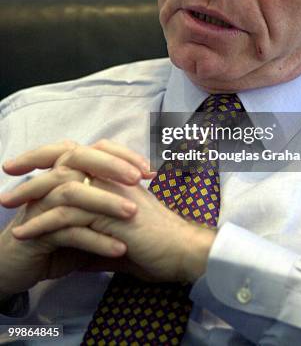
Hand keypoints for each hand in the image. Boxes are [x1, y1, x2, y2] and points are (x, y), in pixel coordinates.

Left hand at [4, 142, 215, 283]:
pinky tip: (23, 233)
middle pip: (66, 157)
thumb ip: (94, 230)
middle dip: (33, 161)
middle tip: (8, 168)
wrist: (180, 251)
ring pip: (62, 183)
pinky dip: (41, 223)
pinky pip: (67, 215)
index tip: (25, 162)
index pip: (78, 152)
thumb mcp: (117, 231)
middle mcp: (112, 176)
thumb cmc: (153, 241)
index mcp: (114, 174)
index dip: (50, 152)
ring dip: (29, 193)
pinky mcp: (109, 215)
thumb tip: (73, 244)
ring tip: (6, 204)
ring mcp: (111, 192)